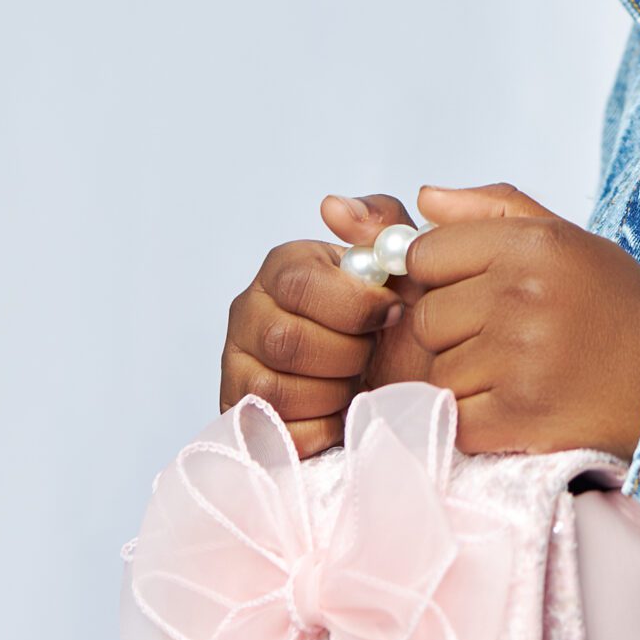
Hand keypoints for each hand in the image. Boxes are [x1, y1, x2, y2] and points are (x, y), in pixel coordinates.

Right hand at [219, 192, 413, 456]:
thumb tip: (332, 207)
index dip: (354, 305)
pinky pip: (274, 432)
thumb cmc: (394, 321)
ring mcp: (237, 365)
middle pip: (287, 341)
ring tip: (355, 382)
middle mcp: (248, 311)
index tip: (391, 314)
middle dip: (347, 355)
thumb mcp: (402, 267)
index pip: (301, 285)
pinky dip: (317, 430)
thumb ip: (382, 225)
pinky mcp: (240, 415)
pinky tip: (338, 413)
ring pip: (276, 390)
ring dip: (333, 393)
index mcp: (285, 268)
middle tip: (370, 353)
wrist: (392, 384)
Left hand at [396, 182, 639, 461]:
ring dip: (466, 378)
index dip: (439, 274)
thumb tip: (424, 200)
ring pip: (437, 371)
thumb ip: (492, 209)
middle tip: (501, 335)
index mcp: (533, 244)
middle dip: (452, 330)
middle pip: (425, 317)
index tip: (467, 289)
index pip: (425, 254)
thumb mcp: (567, 239)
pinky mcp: (519, 415)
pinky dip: (474, 420)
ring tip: (515, 370)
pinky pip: (454, 419)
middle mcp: (522, 296)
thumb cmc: (615, 305)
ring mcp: (518, 358)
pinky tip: (511, 406)